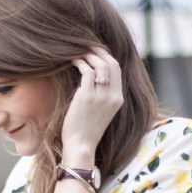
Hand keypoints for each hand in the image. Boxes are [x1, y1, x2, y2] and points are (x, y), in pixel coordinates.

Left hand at [61, 46, 122, 163]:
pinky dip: (80, 63)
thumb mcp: (101, 111)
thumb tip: (94, 74)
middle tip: (87, 46)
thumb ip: (102, 94)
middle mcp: (113, 97)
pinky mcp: (87, 97)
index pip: (117, 69)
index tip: (96, 51)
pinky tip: (73, 61)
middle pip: (111, 63)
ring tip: (78, 53)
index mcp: (118, 99)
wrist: (81, 146)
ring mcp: (101, 97)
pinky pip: (87, 72)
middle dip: (99, 51)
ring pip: (100, 65)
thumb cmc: (87, 130)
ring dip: (88, 55)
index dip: (107, 57)